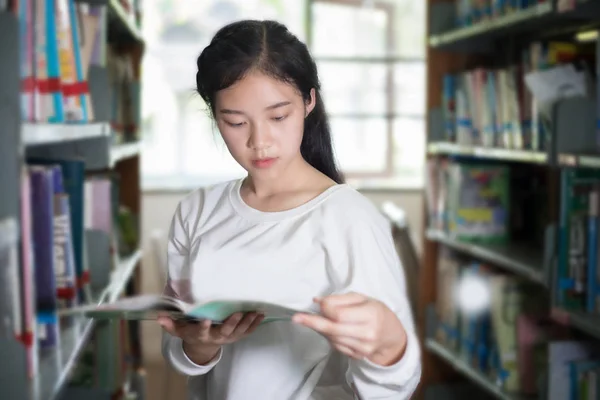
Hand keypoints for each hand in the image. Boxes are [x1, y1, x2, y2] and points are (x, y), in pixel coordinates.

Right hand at [158, 312, 263, 363]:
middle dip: (231, 323)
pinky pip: (247, 332)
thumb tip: (159, 317)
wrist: (203, 345)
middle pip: (224, 332)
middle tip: (238, 313)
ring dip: (247, 323)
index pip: (200, 331)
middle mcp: (215, 337)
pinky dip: (254, 324)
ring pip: (238, 332)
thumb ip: (170, 323)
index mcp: (200, 334)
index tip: (205, 319)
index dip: (202, 326)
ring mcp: (227, 337)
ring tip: (255, 312)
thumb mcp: (179, 329)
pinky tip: (260, 315)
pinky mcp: (236, 336)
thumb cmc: (190, 331)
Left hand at [292, 292, 406, 366]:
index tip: (320, 303)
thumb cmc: (375, 312)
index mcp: (371, 314)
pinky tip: (329, 329)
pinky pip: (335, 346)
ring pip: (332, 338)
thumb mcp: (362, 298)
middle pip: (333, 329)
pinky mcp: (357, 356)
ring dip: (320, 328)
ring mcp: (362, 348)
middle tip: (296, 318)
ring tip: (313, 320)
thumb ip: (340, 299)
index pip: (340, 314)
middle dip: (312, 322)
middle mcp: (367, 333)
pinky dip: (328, 337)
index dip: (326, 308)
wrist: (391, 335)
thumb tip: (317, 301)